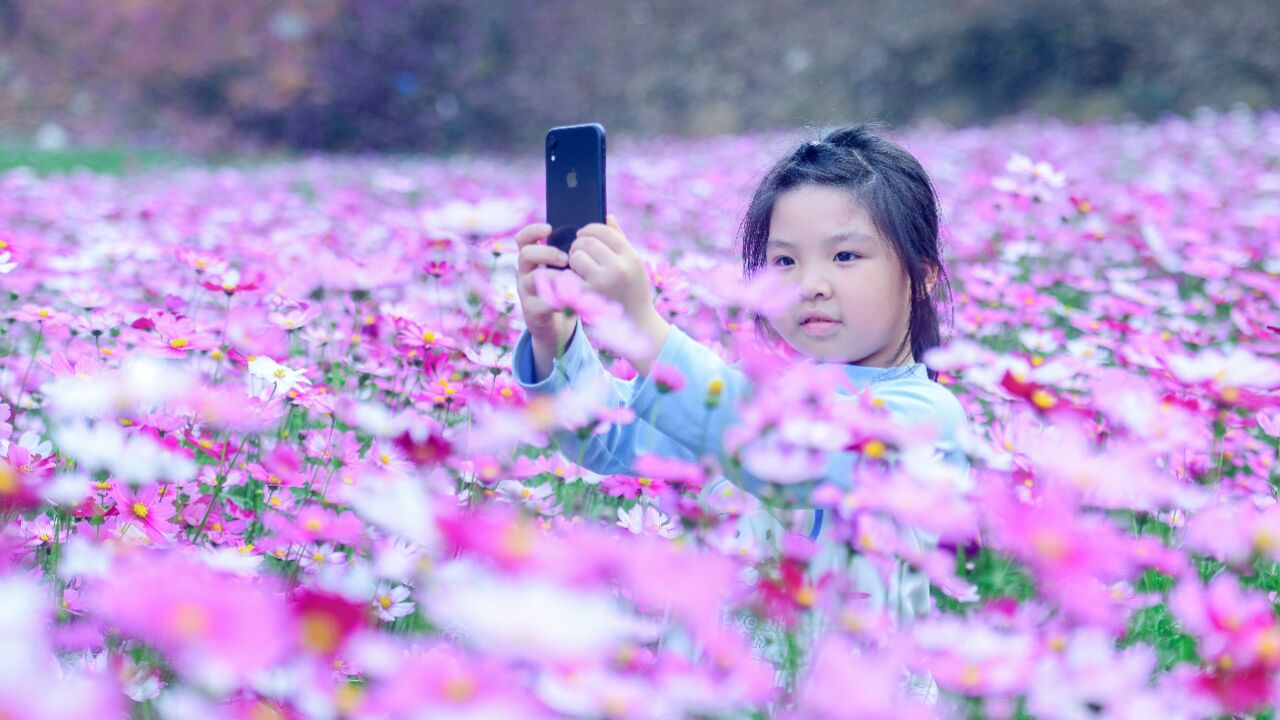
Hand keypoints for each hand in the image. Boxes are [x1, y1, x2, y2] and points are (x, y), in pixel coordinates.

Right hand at [514, 221, 572, 346]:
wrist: (559, 323)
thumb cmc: (568, 290)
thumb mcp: (572, 268)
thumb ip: (583, 247)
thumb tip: (607, 219)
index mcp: (535, 258)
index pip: (525, 238)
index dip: (533, 231)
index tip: (549, 228)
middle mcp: (526, 272)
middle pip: (526, 254)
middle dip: (545, 253)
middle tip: (565, 258)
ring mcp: (527, 292)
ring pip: (532, 278)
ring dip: (552, 277)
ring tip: (570, 280)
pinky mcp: (532, 310)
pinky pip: (540, 303)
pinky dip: (556, 300)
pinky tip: (571, 300)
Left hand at [571, 214, 669, 376]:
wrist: (636, 324)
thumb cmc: (633, 290)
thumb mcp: (634, 264)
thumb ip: (620, 240)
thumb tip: (607, 217)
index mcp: (630, 257)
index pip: (604, 230)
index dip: (590, 229)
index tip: (583, 234)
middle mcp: (618, 268)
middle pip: (586, 241)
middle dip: (579, 244)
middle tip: (578, 252)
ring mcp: (601, 283)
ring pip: (575, 255)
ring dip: (572, 259)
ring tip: (578, 267)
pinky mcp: (587, 296)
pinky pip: (568, 275)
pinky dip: (567, 275)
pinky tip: (572, 279)